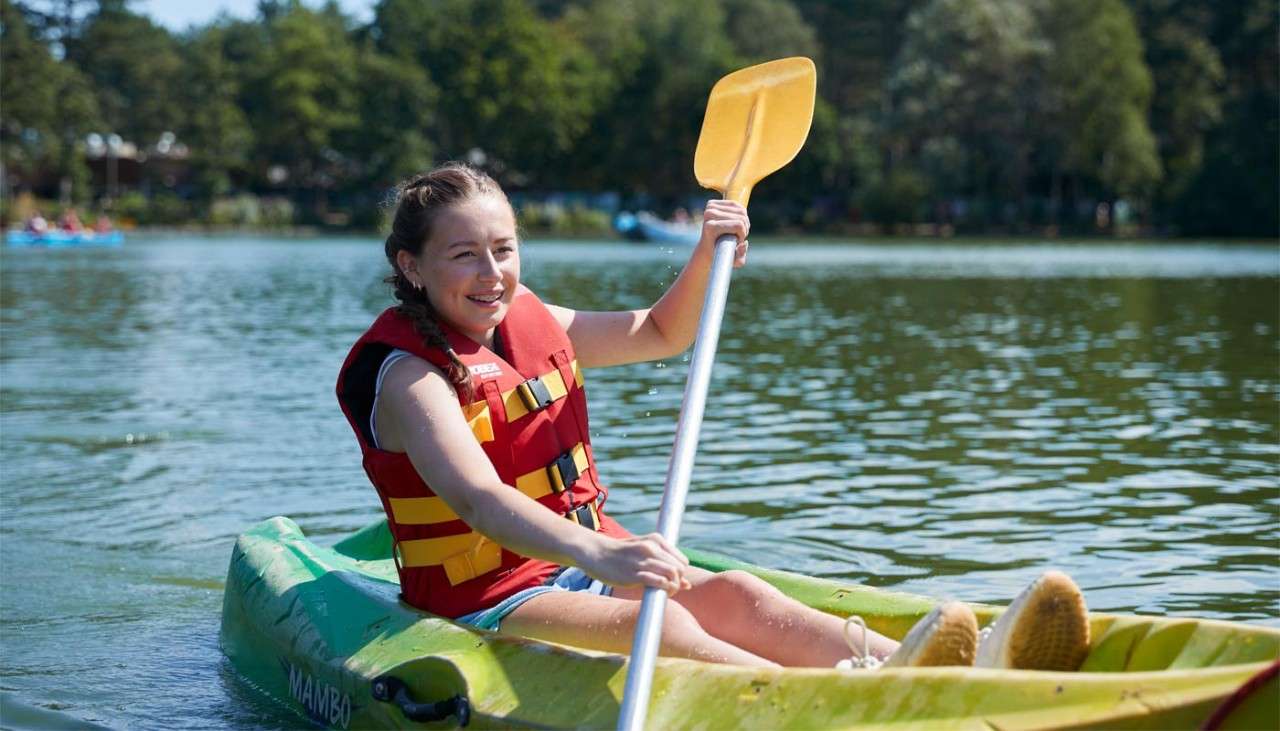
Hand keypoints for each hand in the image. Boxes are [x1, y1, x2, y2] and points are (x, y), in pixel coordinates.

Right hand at [577, 532, 691, 594]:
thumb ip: (665, 565)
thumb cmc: (622, 555)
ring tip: (666, 592)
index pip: (682, 561)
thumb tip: (688, 585)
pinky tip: (659, 593)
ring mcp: (642, 560)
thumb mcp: (644, 552)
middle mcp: (651, 547)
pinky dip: (664, 589)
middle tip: (670, 589)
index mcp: (656, 540)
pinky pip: (658, 582)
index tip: (672, 581)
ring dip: (673, 587)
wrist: (595, 552)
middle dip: (679, 582)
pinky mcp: (633, 573)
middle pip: (679, 569)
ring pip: (672, 574)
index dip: (681, 574)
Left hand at [697, 200, 749, 267]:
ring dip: (744, 222)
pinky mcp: (712, 203)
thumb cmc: (721, 255)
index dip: (743, 235)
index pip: (739, 225)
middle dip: (744, 228)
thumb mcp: (734, 261)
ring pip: (741, 210)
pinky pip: (737, 205)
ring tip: (736, 231)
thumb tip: (744, 244)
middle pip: (742, 216)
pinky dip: (741, 214)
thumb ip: (740, 258)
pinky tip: (735, 222)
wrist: (706, 249)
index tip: (737, 243)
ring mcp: (709, 207)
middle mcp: (708, 214)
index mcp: (711, 227)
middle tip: (737, 237)